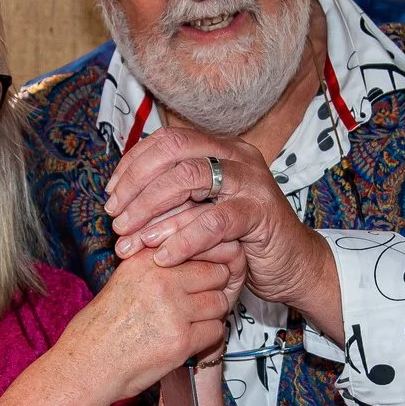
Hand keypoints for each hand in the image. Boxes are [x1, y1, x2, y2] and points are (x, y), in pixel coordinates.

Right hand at [54, 252, 234, 402]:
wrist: (86, 366)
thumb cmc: (100, 329)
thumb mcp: (124, 282)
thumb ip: (156, 268)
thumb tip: (193, 260)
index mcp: (146, 260)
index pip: (197, 246)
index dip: (206, 263)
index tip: (204, 276)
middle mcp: (160, 279)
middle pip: (215, 273)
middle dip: (214, 288)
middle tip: (202, 302)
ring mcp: (173, 310)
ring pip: (219, 303)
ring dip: (211, 315)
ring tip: (193, 323)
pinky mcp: (181, 339)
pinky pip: (215, 331)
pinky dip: (206, 339)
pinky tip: (187, 341)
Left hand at [105, 127, 338, 335]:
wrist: (293, 266)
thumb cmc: (242, 240)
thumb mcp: (203, 210)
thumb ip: (174, 197)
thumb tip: (121, 198)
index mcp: (221, 148)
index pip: (167, 140)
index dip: (133, 165)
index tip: (111, 195)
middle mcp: (237, 156)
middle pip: (173, 153)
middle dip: (136, 186)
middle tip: (115, 220)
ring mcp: (252, 182)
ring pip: (188, 180)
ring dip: (151, 211)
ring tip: (132, 241)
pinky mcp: (261, 214)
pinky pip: (213, 222)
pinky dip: (182, 240)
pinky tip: (164, 258)